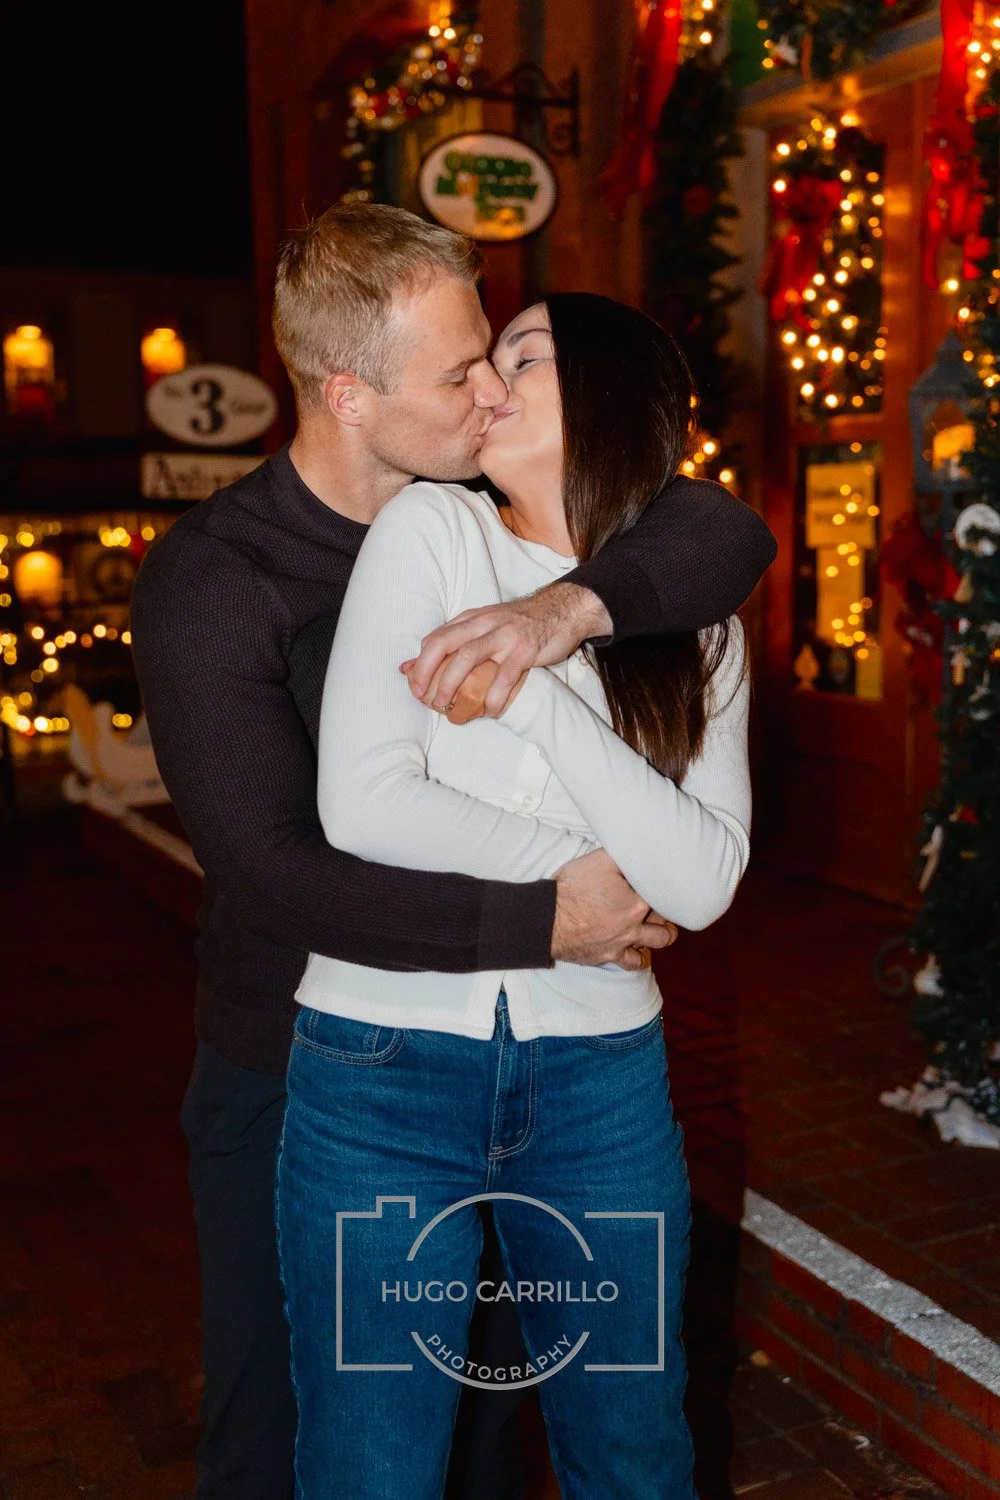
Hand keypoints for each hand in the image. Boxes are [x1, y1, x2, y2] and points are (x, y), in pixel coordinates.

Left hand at [400, 582, 611, 717]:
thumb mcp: (483, 626)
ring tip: (448, 708)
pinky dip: (493, 698)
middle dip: (427, 673)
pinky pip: (503, 677)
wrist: (562, 610)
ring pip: (468, 658)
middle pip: (444, 645)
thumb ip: (451, 644)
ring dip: (452, 685)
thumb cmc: (519, 624)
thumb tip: (408, 667)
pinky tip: (490, 711)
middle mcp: (483, 624)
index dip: (419, 664)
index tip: (415, 687)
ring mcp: (504, 636)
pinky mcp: (524, 651)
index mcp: (470, 619)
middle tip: (424, 699)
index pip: (435, 639)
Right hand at [551, 849, 677, 969]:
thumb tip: (641, 852)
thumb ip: (625, 855)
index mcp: (638, 902)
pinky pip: (633, 963)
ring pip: (656, 942)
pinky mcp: (608, 956)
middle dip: (666, 912)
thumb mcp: (600, 859)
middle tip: (665, 904)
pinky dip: (640, 958)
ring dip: (662, 934)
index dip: (664, 887)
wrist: (546, 920)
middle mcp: (635, 926)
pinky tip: (640, 952)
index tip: (665, 882)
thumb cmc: (572, 889)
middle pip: (664, 920)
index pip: (663, 894)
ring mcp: (623, 944)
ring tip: (663, 929)